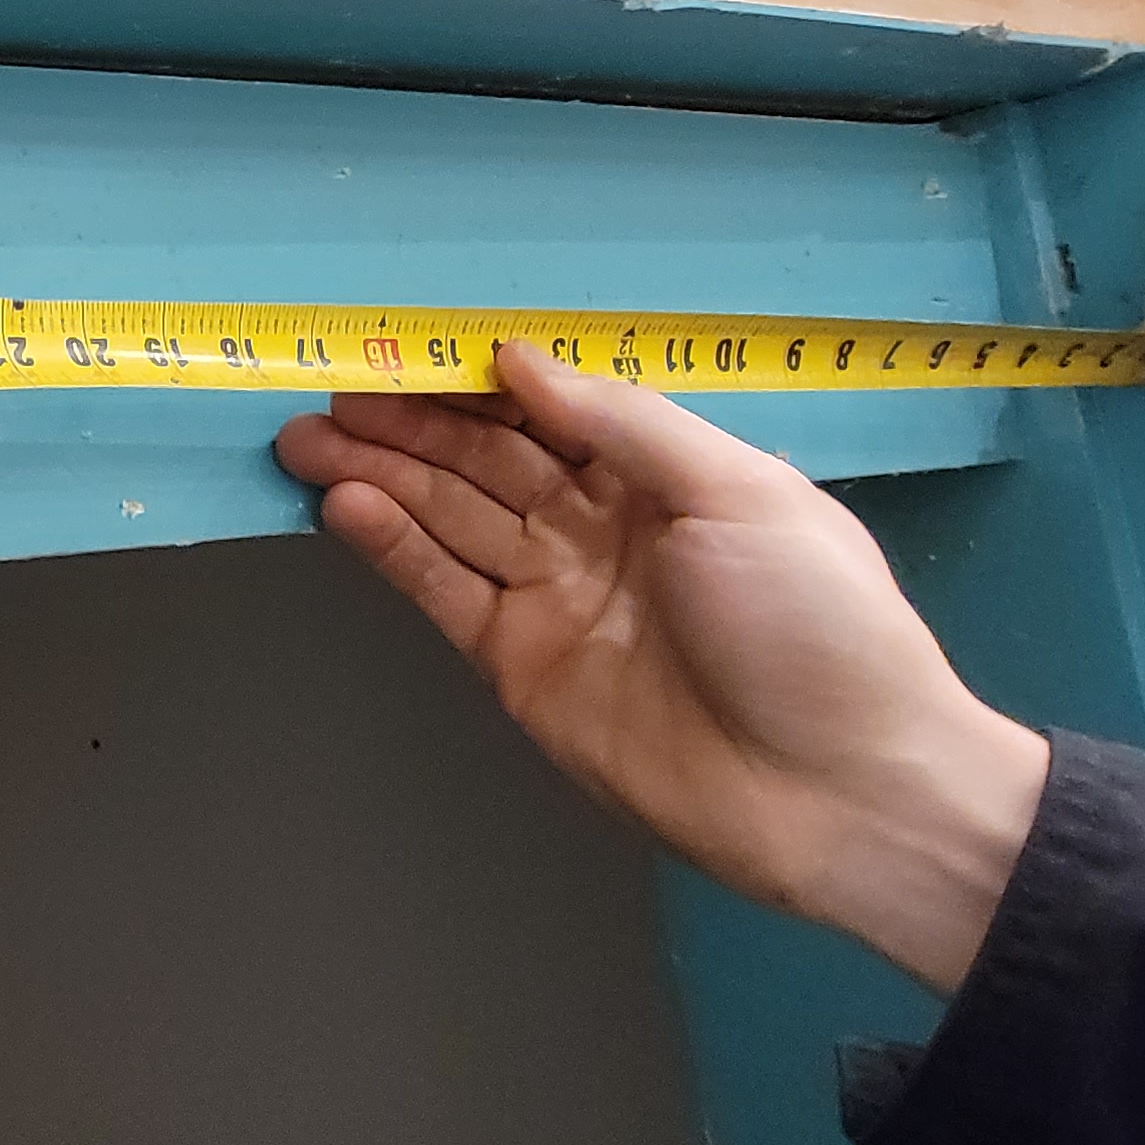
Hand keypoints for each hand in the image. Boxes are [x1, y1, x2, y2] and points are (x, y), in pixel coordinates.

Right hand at [274, 347, 1045, 993]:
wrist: (839, 794)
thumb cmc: (813, 626)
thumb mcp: (741, 492)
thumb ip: (623, 424)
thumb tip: (521, 361)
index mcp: (666, 479)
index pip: (549, 412)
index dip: (476, 381)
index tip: (403, 350)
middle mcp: (602, 530)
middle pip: (485, 461)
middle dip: (405, 426)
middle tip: (326, 398)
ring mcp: (557, 600)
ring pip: (451, 520)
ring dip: (380, 477)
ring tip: (306, 443)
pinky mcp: (521, 669)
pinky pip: (445, 594)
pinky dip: (394, 551)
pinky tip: (347, 508)